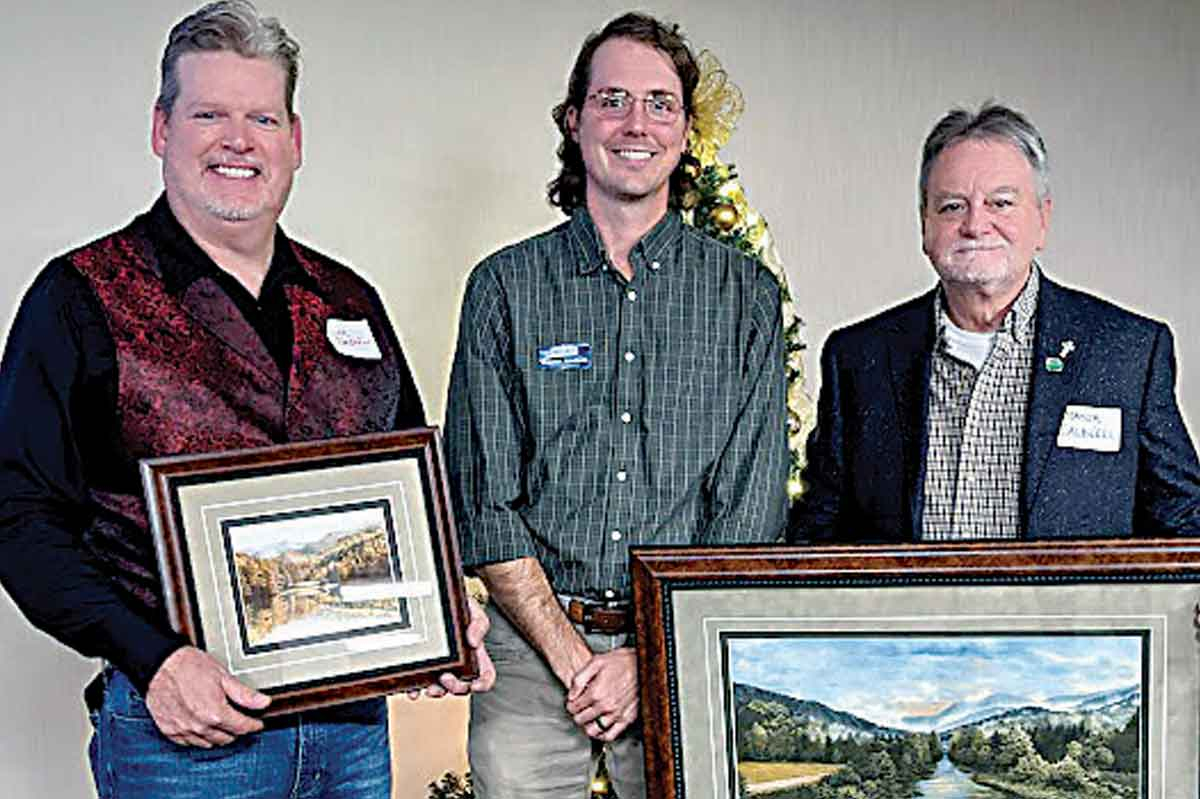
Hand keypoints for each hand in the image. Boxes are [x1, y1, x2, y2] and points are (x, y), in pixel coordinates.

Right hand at [145, 646, 270, 747]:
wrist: (160, 664)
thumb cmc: (189, 666)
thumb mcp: (223, 676)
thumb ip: (244, 694)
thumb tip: (263, 702)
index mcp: (215, 713)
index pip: (242, 727)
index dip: (253, 725)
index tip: (256, 723)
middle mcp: (199, 726)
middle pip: (226, 738)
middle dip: (236, 730)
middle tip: (240, 720)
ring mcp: (183, 730)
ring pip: (208, 743)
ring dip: (218, 736)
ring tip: (222, 724)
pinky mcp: (169, 730)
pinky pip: (188, 743)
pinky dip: (198, 738)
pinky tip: (201, 727)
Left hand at [409, 597, 495, 698]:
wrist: (434, 598)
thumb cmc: (457, 605)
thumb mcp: (473, 610)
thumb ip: (479, 624)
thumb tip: (473, 642)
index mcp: (475, 654)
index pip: (485, 675)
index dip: (483, 684)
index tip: (475, 685)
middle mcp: (458, 664)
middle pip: (463, 686)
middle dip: (456, 687)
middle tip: (446, 677)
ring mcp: (440, 666)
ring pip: (440, 689)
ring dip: (436, 692)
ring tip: (429, 687)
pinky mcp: (421, 665)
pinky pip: (418, 683)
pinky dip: (415, 690)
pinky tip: (411, 689)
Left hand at [565, 647, 638, 740]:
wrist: (644, 664)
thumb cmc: (623, 661)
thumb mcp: (596, 662)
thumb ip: (580, 678)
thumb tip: (571, 694)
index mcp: (596, 692)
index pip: (574, 707)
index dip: (570, 705)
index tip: (572, 702)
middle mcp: (606, 705)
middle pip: (581, 719)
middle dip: (577, 714)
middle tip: (579, 710)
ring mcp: (617, 714)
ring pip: (593, 730)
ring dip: (587, 725)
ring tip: (588, 718)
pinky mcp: (627, 718)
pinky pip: (610, 735)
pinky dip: (602, 735)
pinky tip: (600, 729)